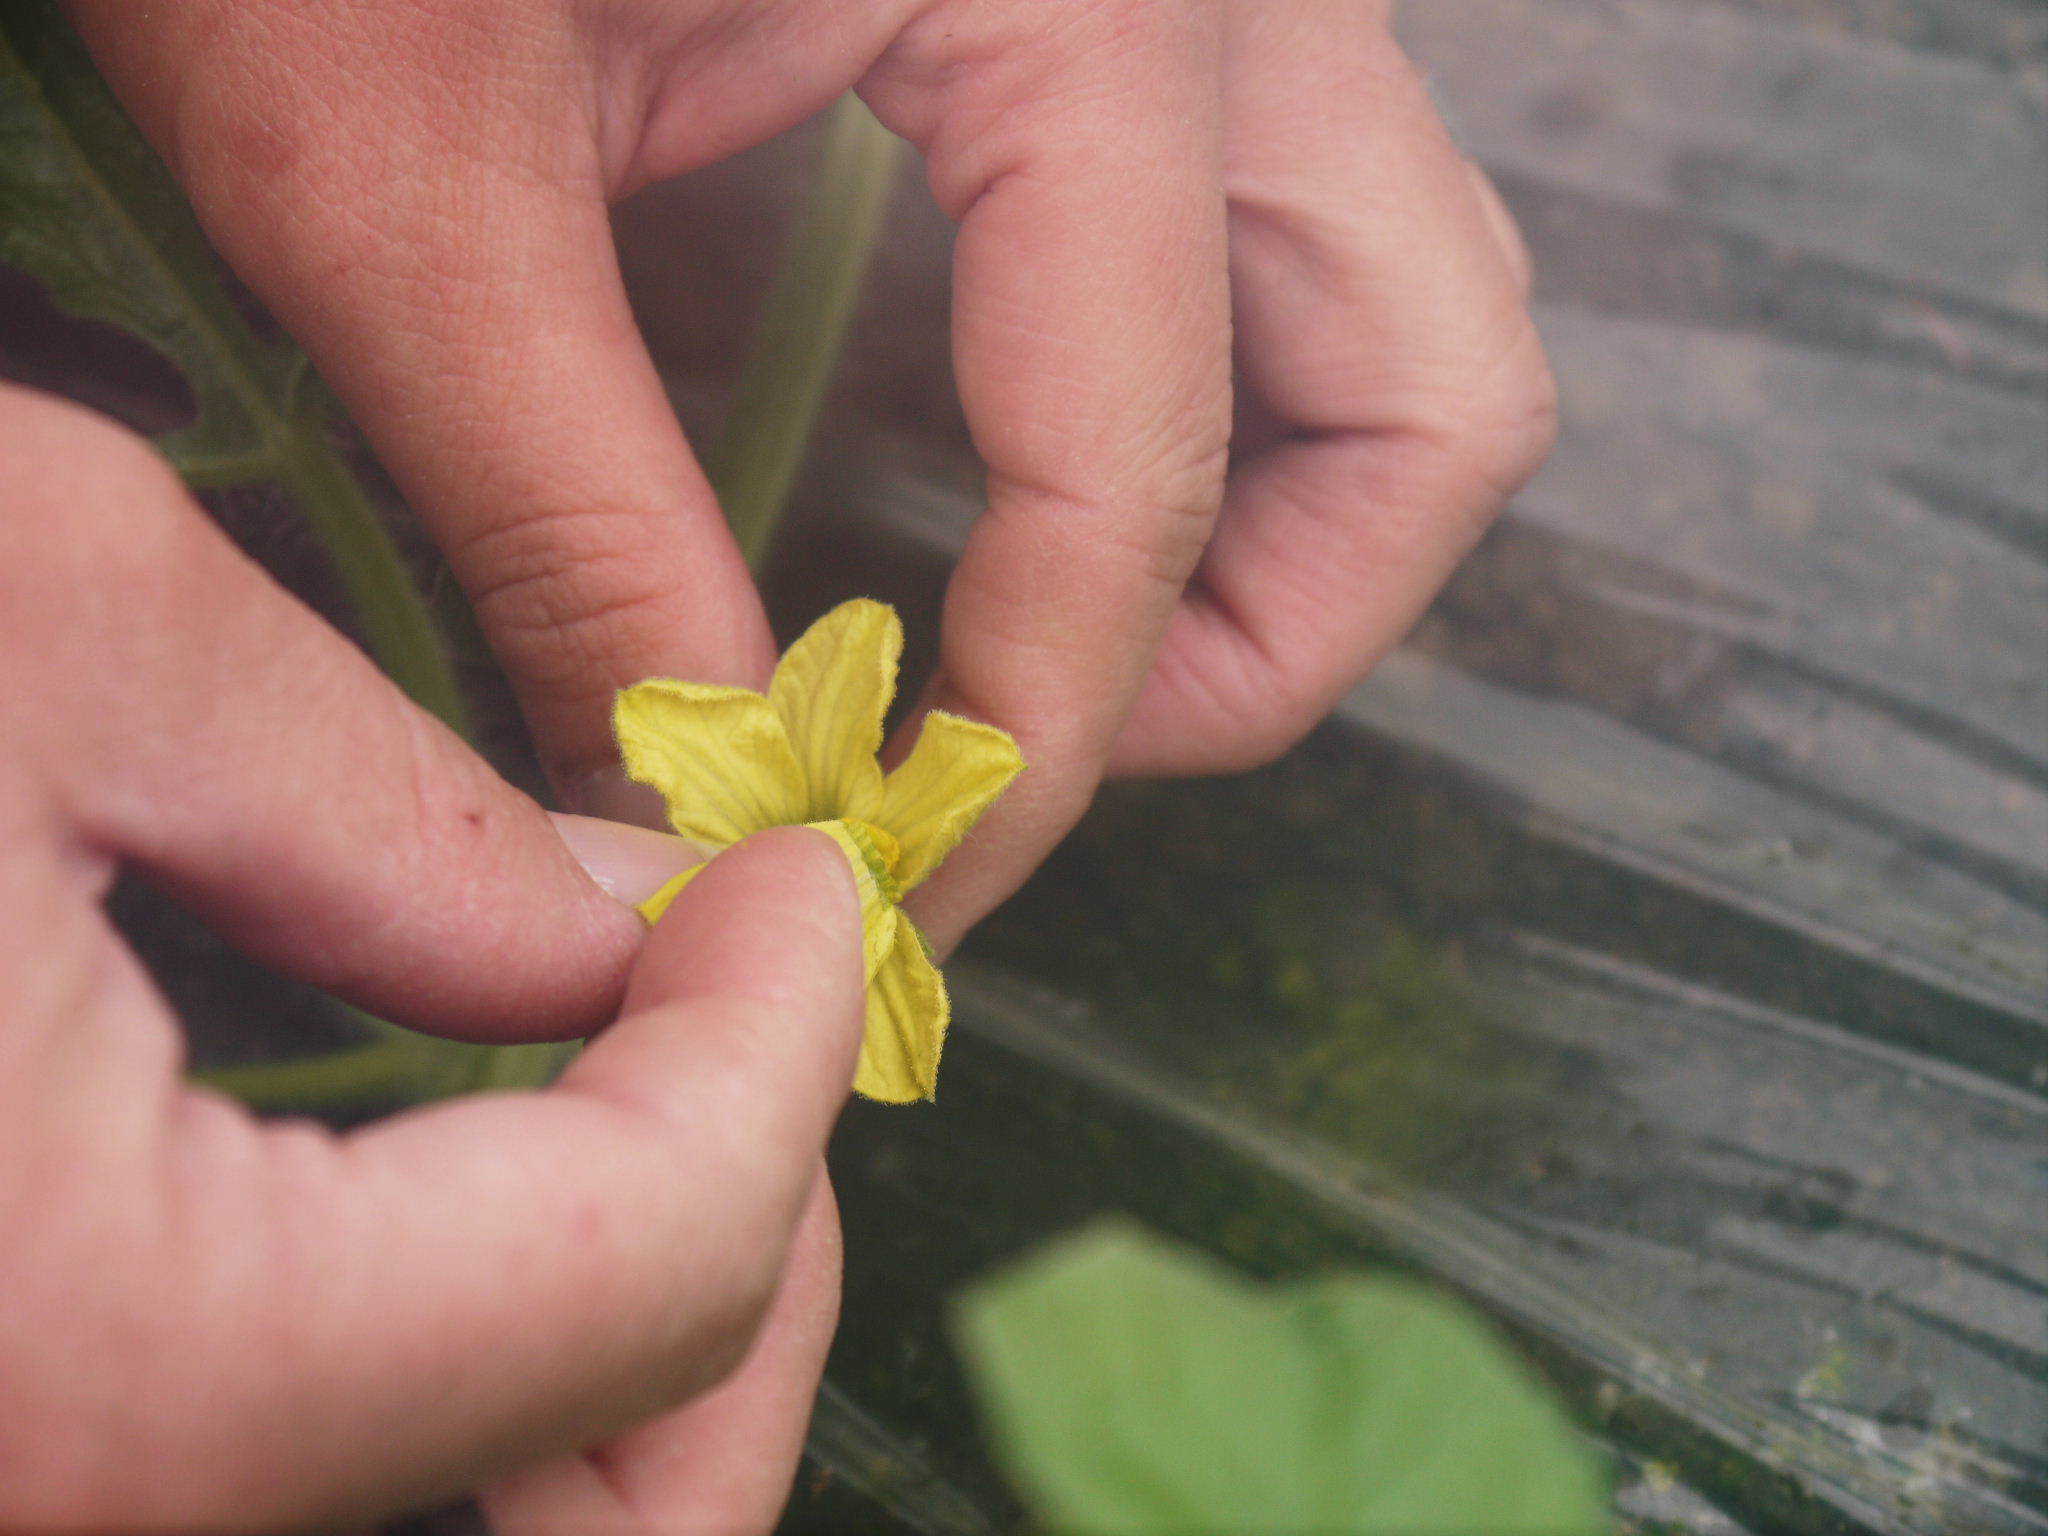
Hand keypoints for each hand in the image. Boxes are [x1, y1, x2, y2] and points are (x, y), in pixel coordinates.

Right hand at [0, 386, 862, 1531]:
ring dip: (616, 1353)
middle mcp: (75, 1532)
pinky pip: (288, 1468)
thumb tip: (629, 926)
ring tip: (650, 1114)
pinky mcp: (20, 1452)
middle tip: (762, 1040)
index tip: (802, 883)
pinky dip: (435, 1369)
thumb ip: (393, 808)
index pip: (656, 1263)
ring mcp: (47, 1511)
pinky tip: (444, 1186)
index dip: (785, 1045)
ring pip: (470, 1524)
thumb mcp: (35, 611)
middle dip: (743, 1274)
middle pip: (615, 1518)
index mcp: (112, 1371)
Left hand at [67, 0, 1553, 949]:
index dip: (1038, 736)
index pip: (1143, 469)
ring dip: (1296, 526)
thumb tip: (682, 798)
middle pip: (1432, 385)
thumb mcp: (399, 176)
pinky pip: (1293, 235)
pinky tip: (1040, 475)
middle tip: (1031, 754)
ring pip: (1417, 300)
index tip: (911, 874)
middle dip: (1263, 641)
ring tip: (1070, 652)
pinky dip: (1227, 397)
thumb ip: (561, 508)